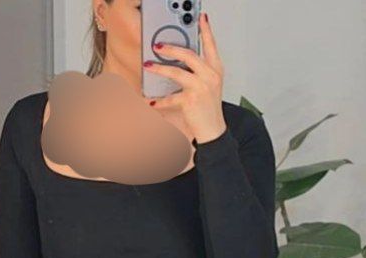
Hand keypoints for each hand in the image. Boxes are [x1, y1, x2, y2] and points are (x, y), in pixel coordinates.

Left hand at [144, 12, 225, 143]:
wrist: (213, 130)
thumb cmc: (210, 108)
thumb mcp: (210, 85)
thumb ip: (201, 70)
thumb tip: (182, 59)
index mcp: (216, 70)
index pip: (211, 45)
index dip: (206, 30)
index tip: (201, 18)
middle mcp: (210, 76)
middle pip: (189, 54)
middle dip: (171, 48)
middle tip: (158, 46)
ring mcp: (201, 87)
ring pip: (177, 71)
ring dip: (160, 68)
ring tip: (149, 65)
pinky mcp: (191, 100)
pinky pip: (171, 97)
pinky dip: (159, 100)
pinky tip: (151, 101)